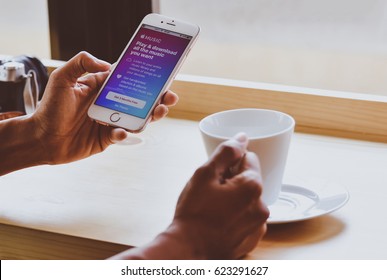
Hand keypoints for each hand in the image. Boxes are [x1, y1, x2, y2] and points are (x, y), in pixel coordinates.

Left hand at [31, 51, 177, 164]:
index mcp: (101, 88)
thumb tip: (106, 65)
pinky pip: (122, 135)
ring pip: (137, 117)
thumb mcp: (61, 79)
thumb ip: (80, 63)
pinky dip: (124, 133)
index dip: (144, 77)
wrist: (42, 139)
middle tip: (170, 96)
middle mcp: (109, 104)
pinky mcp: (107, 138)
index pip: (128, 79)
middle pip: (139, 100)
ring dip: (151, 115)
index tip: (160, 75)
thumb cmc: (49, 108)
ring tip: (159, 112)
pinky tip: (120, 132)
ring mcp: (110, 121)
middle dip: (157, 98)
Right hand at [168, 133, 269, 258]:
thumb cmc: (194, 212)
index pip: (249, 158)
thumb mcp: (205, 174)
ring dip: (235, 199)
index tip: (216, 175)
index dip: (230, 163)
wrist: (188, 249)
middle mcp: (261, 205)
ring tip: (214, 209)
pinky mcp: (252, 238)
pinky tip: (220, 221)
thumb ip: (226, 152)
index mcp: (252, 185)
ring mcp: (258, 224)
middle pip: (249, 180)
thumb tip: (242, 137)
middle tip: (211, 192)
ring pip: (248, 199)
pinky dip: (237, 216)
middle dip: (233, 181)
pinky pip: (248, 218)